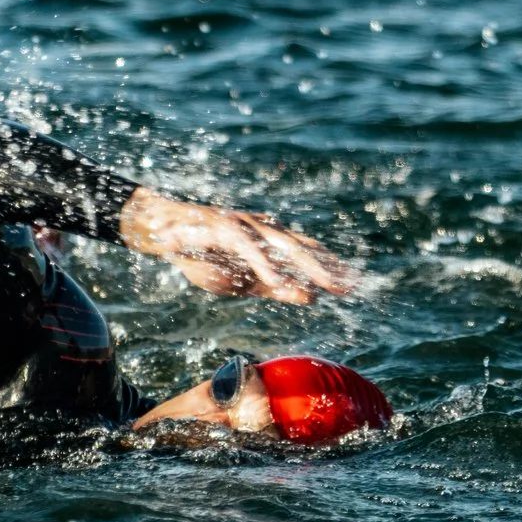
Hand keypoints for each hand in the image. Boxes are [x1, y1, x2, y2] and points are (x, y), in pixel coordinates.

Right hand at [118, 189, 356, 303]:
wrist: (166, 232)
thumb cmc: (207, 256)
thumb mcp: (244, 280)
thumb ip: (276, 286)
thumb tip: (311, 296)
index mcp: (270, 239)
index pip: (308, 252)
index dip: (331, 267)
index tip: (355, 284)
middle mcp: (263, 228)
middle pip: (301, 248)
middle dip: (326, 269)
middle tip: (349, 288)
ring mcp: (245, 224)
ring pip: (280, 245)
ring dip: (303, 266)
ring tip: (322, 288)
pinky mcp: (223, 226)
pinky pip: (248, 247)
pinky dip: (263, 264)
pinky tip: (277, 280)